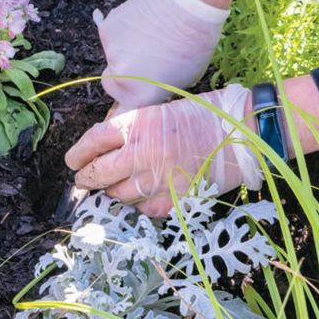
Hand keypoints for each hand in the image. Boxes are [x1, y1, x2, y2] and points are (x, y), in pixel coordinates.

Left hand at [65, 85, 262, 216]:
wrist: (245, 132)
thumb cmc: (208, 114)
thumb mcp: (163, 109)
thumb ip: (135, 127)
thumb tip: (109, 143)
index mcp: (138, 124)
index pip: (94, 141)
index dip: (78, 153)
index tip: (73, 160)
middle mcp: (143, 152)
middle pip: (98, 173)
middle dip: (86, 178)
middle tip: (83, 180)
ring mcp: (159, 179)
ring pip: (119, 195)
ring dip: (113, 192)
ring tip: (114, 188)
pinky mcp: (176, 200)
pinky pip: (145, 209)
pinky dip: (140, 205)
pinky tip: (142, 198)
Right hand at [96, 0, 229, 108]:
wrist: (187, 2)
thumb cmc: (194, 43)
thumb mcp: (184, 79)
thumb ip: (159, 89)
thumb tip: (147, 89)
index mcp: (141, 95)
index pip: (124, 115)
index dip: (128, 107)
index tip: (132, 102)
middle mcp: (121, 77)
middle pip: (111, 86)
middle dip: (123, 81)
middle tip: (141, 67)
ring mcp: (111, 52)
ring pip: (112, 58)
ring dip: (124, 53)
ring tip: (148, 38)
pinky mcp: (107, 29)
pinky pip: (110, 37)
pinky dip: (121, 34)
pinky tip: (141, 24)